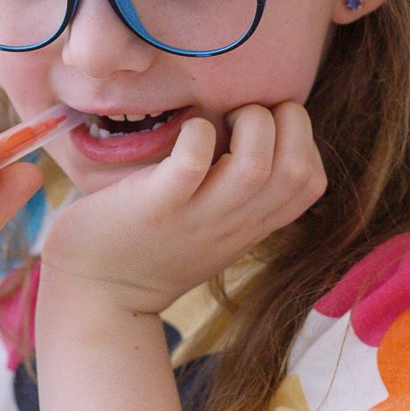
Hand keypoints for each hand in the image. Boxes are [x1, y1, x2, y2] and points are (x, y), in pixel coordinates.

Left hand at [38, 102, 326, 315]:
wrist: (96, 294)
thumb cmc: (151, 244)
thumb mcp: (213, 226)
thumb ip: (238, 193)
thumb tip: (256, 130)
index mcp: (251, 224)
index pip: (312, 182)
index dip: (303, 140)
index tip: (265, 127)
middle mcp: (234, 223)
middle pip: (298, 170)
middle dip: (287, 123)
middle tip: (244, 116)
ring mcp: (198, 217)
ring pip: (256, 166)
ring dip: (249, 124)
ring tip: (221, 119)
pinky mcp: (158, 206)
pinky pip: (192, 162)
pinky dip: (196, 133)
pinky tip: (185, 131)